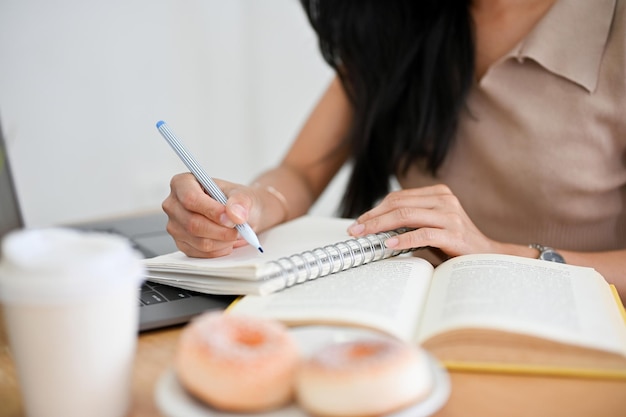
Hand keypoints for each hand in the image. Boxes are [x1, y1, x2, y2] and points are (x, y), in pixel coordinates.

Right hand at [162, 173, 259, 257]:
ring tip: (234, 233)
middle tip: (238, 228)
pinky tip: (226, 241)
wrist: (238, 215)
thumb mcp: (243, 194)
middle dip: (221, 230)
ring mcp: (175, 226)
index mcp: (183, 184)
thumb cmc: (235, 201)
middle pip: (193, 223)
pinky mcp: (181, 244)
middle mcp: (174, 205)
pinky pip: (201, 253)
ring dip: (222, 241)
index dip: (211, 210)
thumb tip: (234, 214)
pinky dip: (219, 250)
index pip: (190, 198)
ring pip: (198, 241)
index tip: (230, 218)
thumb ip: (240, 201)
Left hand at [347, 184, 500, 257]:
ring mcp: (450, 216)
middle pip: (399, 204)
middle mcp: (444, 200)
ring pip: (406, 215)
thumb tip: (374, 229)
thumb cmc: (454, 244)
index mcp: (438, 193)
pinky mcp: (454, 234)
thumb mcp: (430, 227)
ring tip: (365, 236)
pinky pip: (422, 234)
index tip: (358, 222)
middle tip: (355, 230)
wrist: (486, 258)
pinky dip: (402, 240)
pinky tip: (387, 245)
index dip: (375, 209)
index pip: (398, 197)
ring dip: (381, 226)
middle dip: (373, 218)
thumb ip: (410, 222)